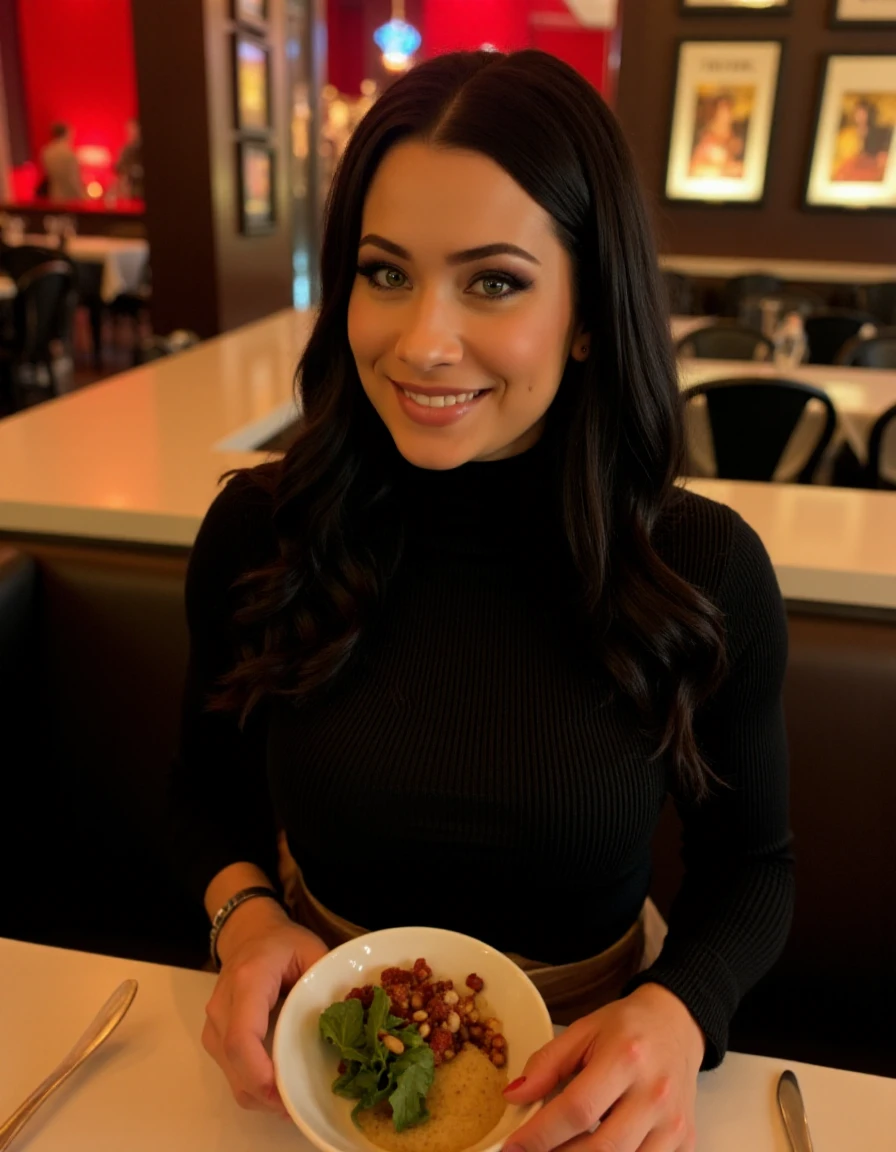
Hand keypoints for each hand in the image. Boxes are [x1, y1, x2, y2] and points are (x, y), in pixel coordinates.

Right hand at [202, 898, 328, 1113]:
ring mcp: (214, 1024)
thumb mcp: (311, 950)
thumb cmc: (282, 942)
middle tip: (300, 1105)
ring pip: (231, 1074)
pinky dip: (253, 1087)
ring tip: (294, 1099)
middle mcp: (223, 1006)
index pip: (241, 1035)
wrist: (249, 933)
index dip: (258, 1070)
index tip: (282, 1091)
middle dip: (265, 1093)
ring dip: (260, 1095)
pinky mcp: (216, 1038)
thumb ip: (325, 981)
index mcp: (248, 982)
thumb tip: (348, 1018)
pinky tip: (280, 1087)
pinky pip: (231, 1071)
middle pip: (234, 1062)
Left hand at [503, 984, 704, 1151]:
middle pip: (600, 1148)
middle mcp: (655, 1095)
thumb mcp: (583, 1030)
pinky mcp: (685, 1142)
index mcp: (626, 1058)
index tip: (512, 1146)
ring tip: (560, 1150)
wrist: (677, 1022)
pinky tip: (593, 1149)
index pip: (577, 1110)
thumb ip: (546, 1063)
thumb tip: (514, 1096)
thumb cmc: (626, 1027)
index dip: (540, 1134)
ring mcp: (674, 1123)